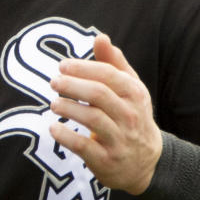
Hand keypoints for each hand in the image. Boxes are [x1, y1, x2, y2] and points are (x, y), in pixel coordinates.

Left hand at [48, 34, 161, 192]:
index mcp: (135, 94)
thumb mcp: (130, 89)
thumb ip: (114, 63)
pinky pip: (84, 146)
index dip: (83, 68)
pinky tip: (53, 128)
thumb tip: (100, 37)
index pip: (109, 75)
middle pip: (99, 94)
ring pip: (92, 118)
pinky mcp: (106, 160)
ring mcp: (119, 139)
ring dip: (69, 108)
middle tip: (53, 82)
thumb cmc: (131, 116)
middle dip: (73, 86)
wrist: (146, 162)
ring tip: (54, 103)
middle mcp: (130, 116)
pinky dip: (66, 136)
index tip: (62, 66)